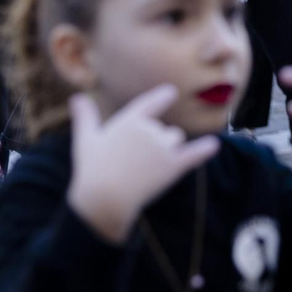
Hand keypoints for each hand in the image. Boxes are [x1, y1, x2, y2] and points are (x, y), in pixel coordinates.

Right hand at [66, 86, 219, 244]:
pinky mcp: (173, 167)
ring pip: (175, 139)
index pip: (152, 102)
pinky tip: (214, 145)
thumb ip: (85, 117)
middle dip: (155, 140)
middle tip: (136, 160)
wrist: (105, 198)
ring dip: (170, 148)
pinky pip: (194, 154)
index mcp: (130, 120)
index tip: (171, 92)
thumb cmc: (92, 169)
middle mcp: (150, 130)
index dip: (163, 97)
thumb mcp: (86, 140)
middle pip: (164, 129)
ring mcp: (163, 148)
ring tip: (149, 166)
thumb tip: (77, 98)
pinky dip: (205, 150)